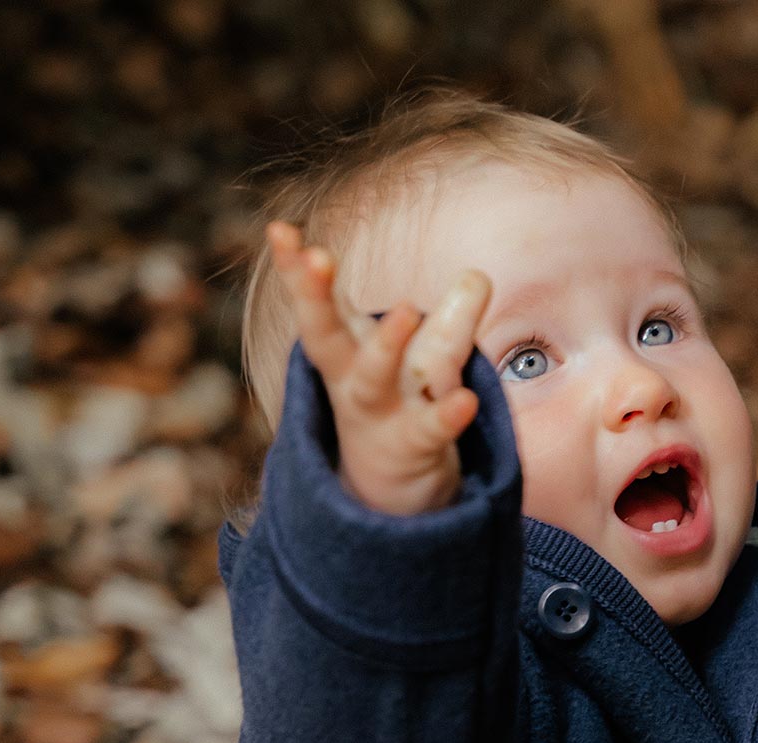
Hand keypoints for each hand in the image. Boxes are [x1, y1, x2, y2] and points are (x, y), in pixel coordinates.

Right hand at [265, 220, 492, 515]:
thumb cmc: (402, 412)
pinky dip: (446, 415)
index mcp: (346, 351)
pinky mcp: (415, 448)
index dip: (297, 270)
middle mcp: (353, 381)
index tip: (278, 229)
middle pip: (325, 336)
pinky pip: (429, 429)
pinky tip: (466, 399)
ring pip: (372, 379)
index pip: (318, 306)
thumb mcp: (424, 362)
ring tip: (404, 308)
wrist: (396, 496)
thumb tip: (479, 276)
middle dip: (315, 297)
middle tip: (316, 256)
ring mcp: (381, 416)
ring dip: (384, 346)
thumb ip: (450, 319)